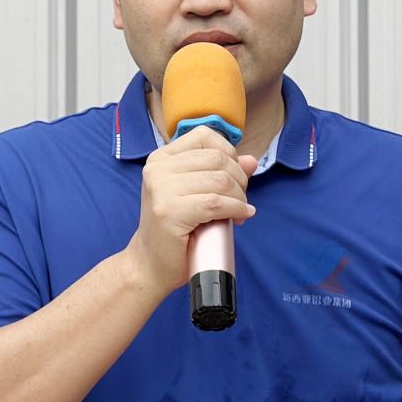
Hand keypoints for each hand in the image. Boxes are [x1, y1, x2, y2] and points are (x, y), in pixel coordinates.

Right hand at [123, 127, 259, 298]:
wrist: (150, 264)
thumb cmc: (174, 231)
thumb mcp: (195, 194)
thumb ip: (220, 173)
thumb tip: (251, 160)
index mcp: (161, 158)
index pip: (205, 136)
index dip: (229, 154)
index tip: (233, 177)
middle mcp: (157, 169)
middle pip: (217, 158)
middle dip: (239, 179)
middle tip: (239, 200)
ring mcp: (161, 189)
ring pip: (220, 180)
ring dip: (239, 197)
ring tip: (239, 211)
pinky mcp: (169, 212)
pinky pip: (216, 203)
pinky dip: (236, 209)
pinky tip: (240, 217)